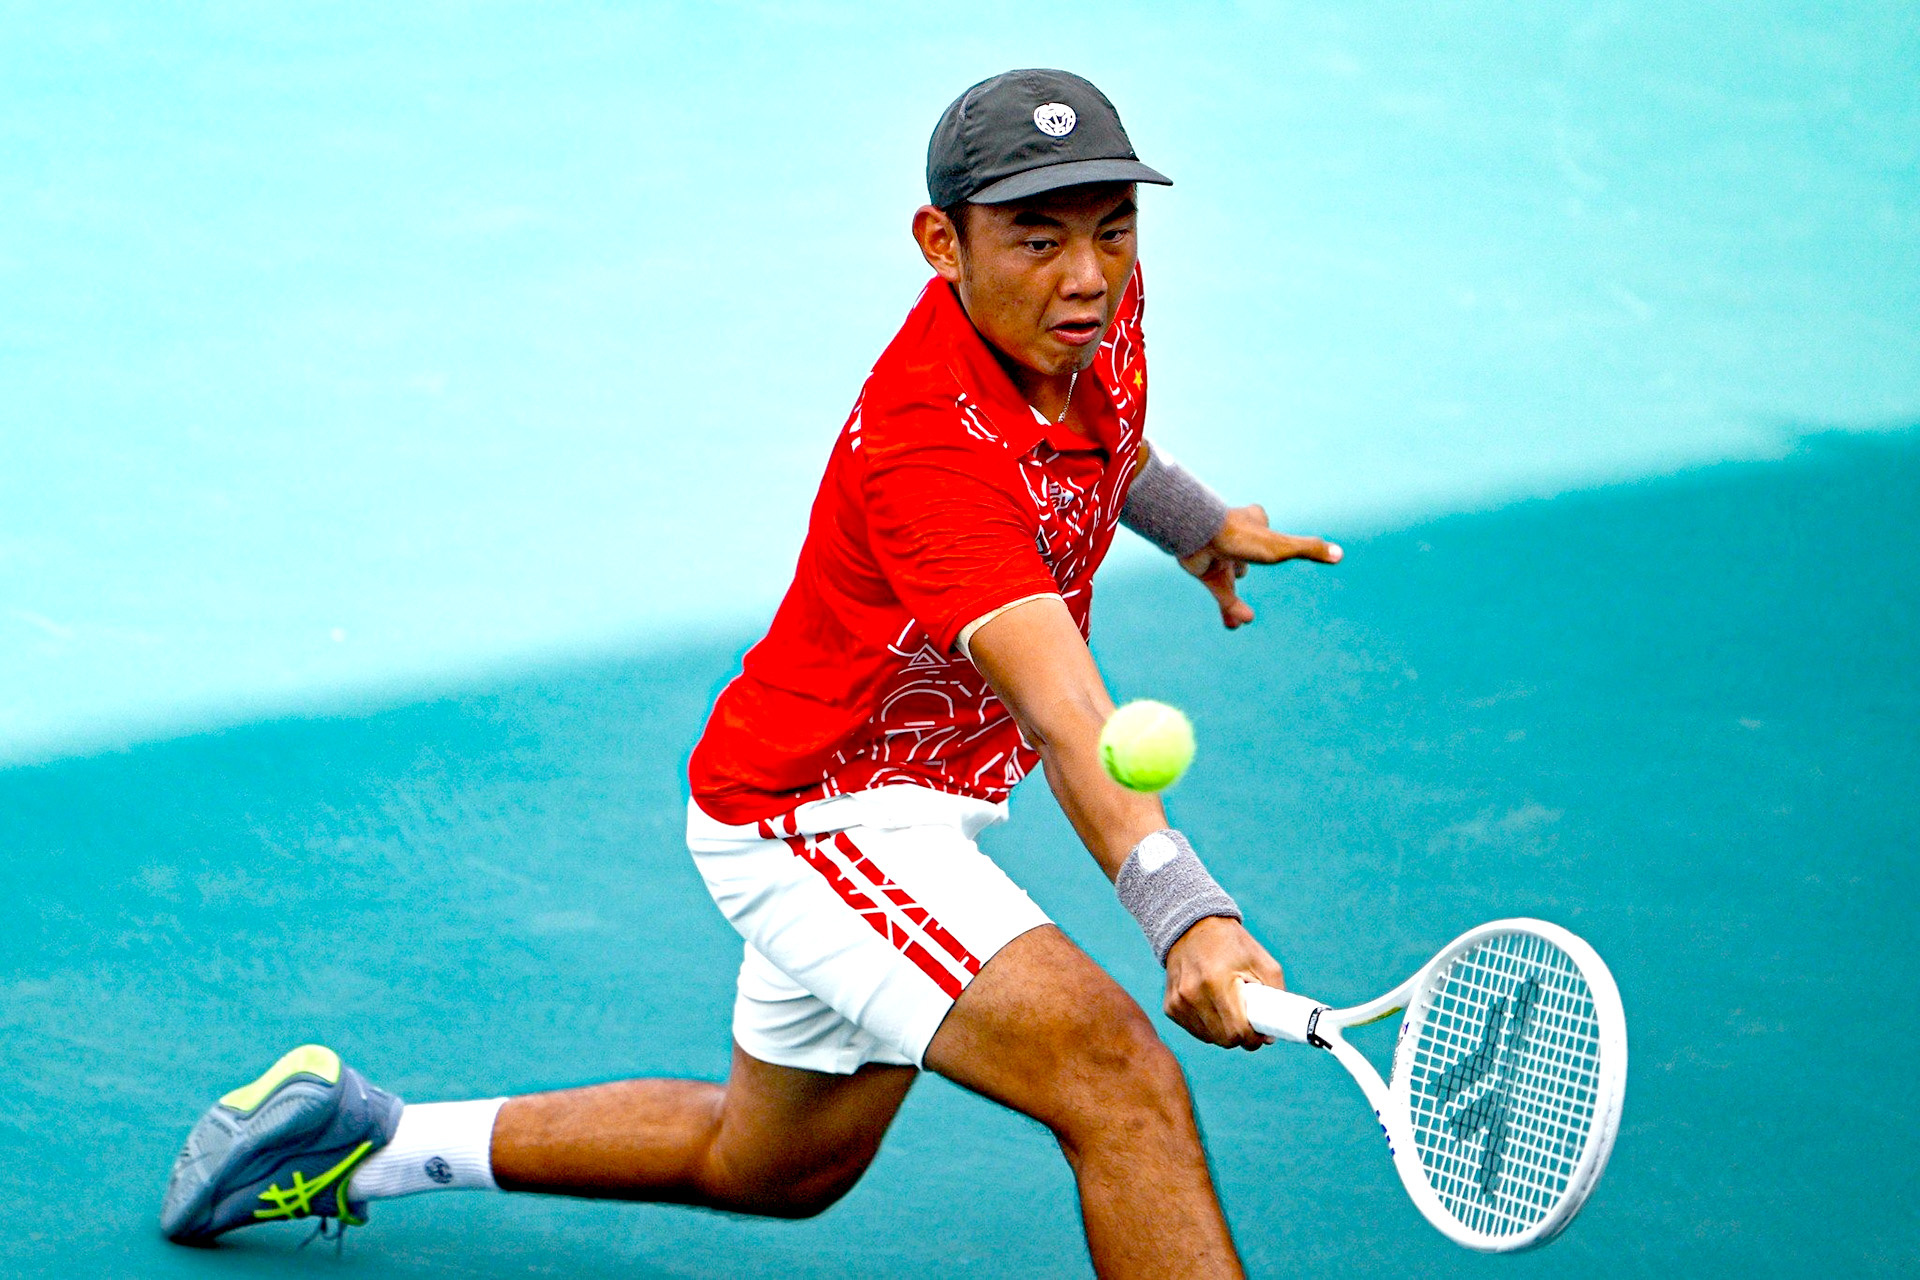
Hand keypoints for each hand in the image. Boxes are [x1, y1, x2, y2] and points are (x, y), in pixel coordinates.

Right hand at [1163, 916, 1286, 1049]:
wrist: (1193, 927)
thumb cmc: (1233, 944)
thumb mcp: (1262, 963)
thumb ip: (1275, 997)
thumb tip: (1271, 1035)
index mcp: (1216, 982)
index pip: (1238, 1031)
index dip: (1254, 1037)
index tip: (1261, 1032)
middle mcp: (1193, 995)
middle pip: (1224, 1039)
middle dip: (1241, 1037)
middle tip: (1248, 1021)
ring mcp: (1178, 1002)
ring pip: (1210, 1038)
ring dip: (1224, 1031)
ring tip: (1229, 1008)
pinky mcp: (1170, 1007)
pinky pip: (1195, 1030)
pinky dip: (1208, 1026)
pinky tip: (1212, 1006)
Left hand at [1178, 504, 1341, 628]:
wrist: (1198, 535)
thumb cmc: (1242, 536)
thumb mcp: (1281, 547)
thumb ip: (1309, 550)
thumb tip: (1340, 554)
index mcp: (1253, 523)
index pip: (1262, 526)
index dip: (1266, 531)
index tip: (1268, 532)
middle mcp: (1235, 537)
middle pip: (1245, 553)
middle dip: (1246, 566)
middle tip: (1246, 573)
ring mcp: (1218, 553)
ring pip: (1230, 578)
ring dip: (1235, 599)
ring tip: (1245, 620)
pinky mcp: (1204, 570)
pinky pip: (1220, 592)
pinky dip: (1230, 607)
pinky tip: (1239, 624)